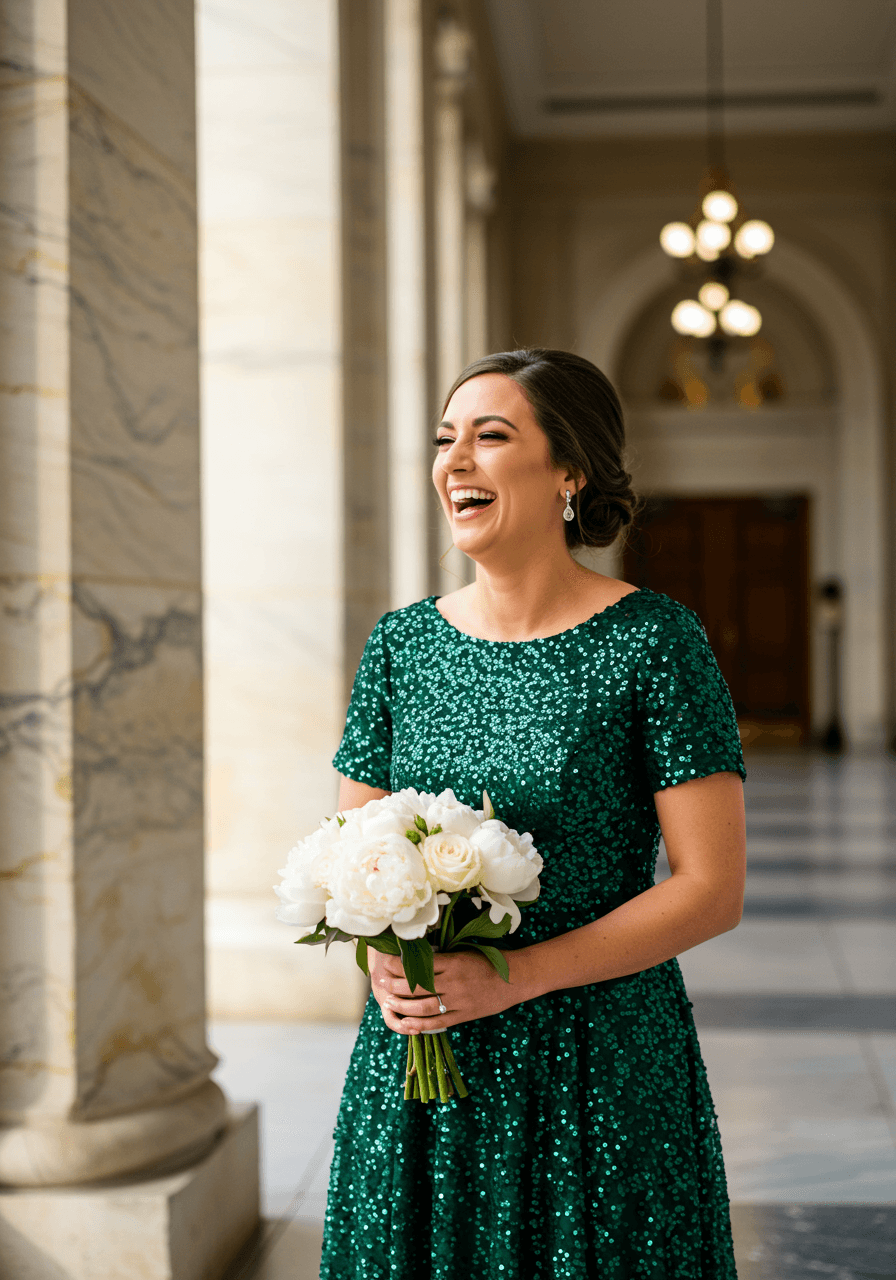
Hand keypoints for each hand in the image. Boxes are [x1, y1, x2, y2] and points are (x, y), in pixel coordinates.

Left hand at [369, 947, 529, 1034]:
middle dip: (395, 985)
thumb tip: (414, 957)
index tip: (386, 963)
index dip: (399, 966)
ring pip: (425, 1006)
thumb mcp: (464, 953)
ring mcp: (459, 1001)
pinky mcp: (464, 1015)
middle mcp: (454, 982)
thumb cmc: (488, 961)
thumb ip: (442, 958)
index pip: (419, 965)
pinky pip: (439, 1022)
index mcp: (453, 962)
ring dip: (403, 1005)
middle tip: (381, 983)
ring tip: (388, 1002)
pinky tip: (407, 1024)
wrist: (514, 979)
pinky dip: (421, 1025)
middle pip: (418, 986)